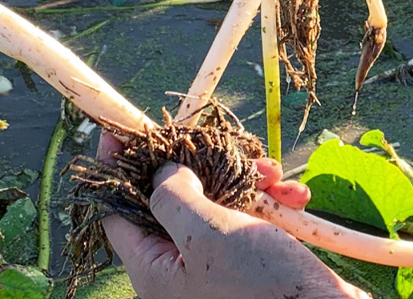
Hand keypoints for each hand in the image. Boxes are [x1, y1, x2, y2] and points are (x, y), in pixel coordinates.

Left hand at [99, 137, 365, 298]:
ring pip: (220, 202)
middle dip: (205, 166)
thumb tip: (164, 170)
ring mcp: (216, 266)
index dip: (119, 168)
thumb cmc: (257, 288)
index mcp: (154, 270)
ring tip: (271, 175)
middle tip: (226, 146)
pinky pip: (252, 219)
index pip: (119, 211)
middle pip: (174, 199)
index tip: (123, 129)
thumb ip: (173, 196)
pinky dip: (272, 202)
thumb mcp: (206, 234)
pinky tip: (293, 197)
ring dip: (248, 180)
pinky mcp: (250, 262)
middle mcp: (179, 269)